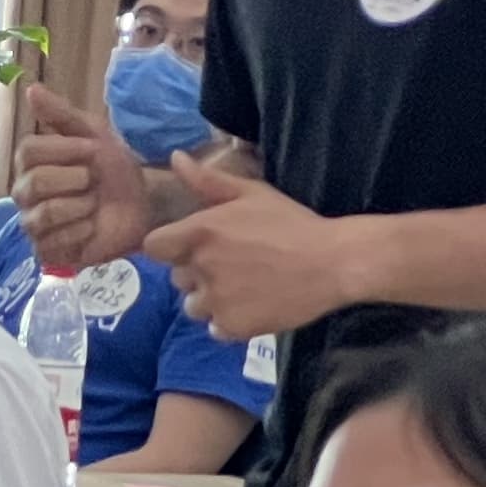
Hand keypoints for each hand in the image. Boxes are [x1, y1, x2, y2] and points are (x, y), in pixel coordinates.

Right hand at [12, 84, 153, 277]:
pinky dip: (81, 232)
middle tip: (95, 181)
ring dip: (81, 207)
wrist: (142, 205)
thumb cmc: (114, 167)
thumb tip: (30, 88)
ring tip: (95, 205)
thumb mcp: (94, 133)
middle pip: (35, 183)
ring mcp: (32, 224)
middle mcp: (24, 192)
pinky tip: (92, 228)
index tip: (92, 151)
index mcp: (30, 161)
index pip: (29, 151)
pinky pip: (53, 243)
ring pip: (45, 214)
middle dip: (76, 180)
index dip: (65, 150)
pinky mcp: (46, 253)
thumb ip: (60, 114)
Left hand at [144, 155, 361, 340]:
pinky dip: (229, 320)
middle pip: (177, 278)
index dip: (169, 246)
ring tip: (241, 287)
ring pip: (193, 307)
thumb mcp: (251, 193)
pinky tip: (252, 305)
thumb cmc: (291, 222)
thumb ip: (207, 180)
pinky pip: (214, 328)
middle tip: (230, 263)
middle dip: (196, 271)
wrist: (331, 263)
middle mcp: (200, 268)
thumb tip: (175, 158)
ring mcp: (216, 302)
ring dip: (209, 299)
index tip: (191, 245)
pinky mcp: (233, 328)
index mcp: (200, 233)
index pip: (153, 247)